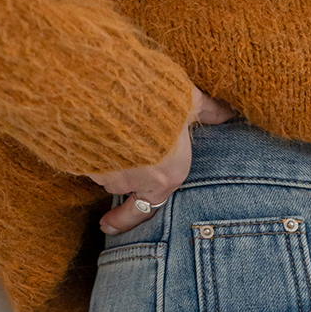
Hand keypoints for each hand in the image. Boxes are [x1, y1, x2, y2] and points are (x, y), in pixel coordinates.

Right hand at [94, 104, 229, 234]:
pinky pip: (83, 155)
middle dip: (120, 168)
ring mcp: (104, 172)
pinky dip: (85, 142)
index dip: (123, 220)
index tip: (107, 225)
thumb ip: (207, 110)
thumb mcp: (189, 99)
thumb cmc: (159, 96)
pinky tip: (87, 122)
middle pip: (122, 182)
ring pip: (102, 166)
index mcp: (164, 178)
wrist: (116, 85)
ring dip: (103, 152)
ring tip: (105, 123)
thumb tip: (228, 111)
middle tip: (118, 149)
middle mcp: (132, 182)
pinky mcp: (82, 158)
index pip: (143, 210)